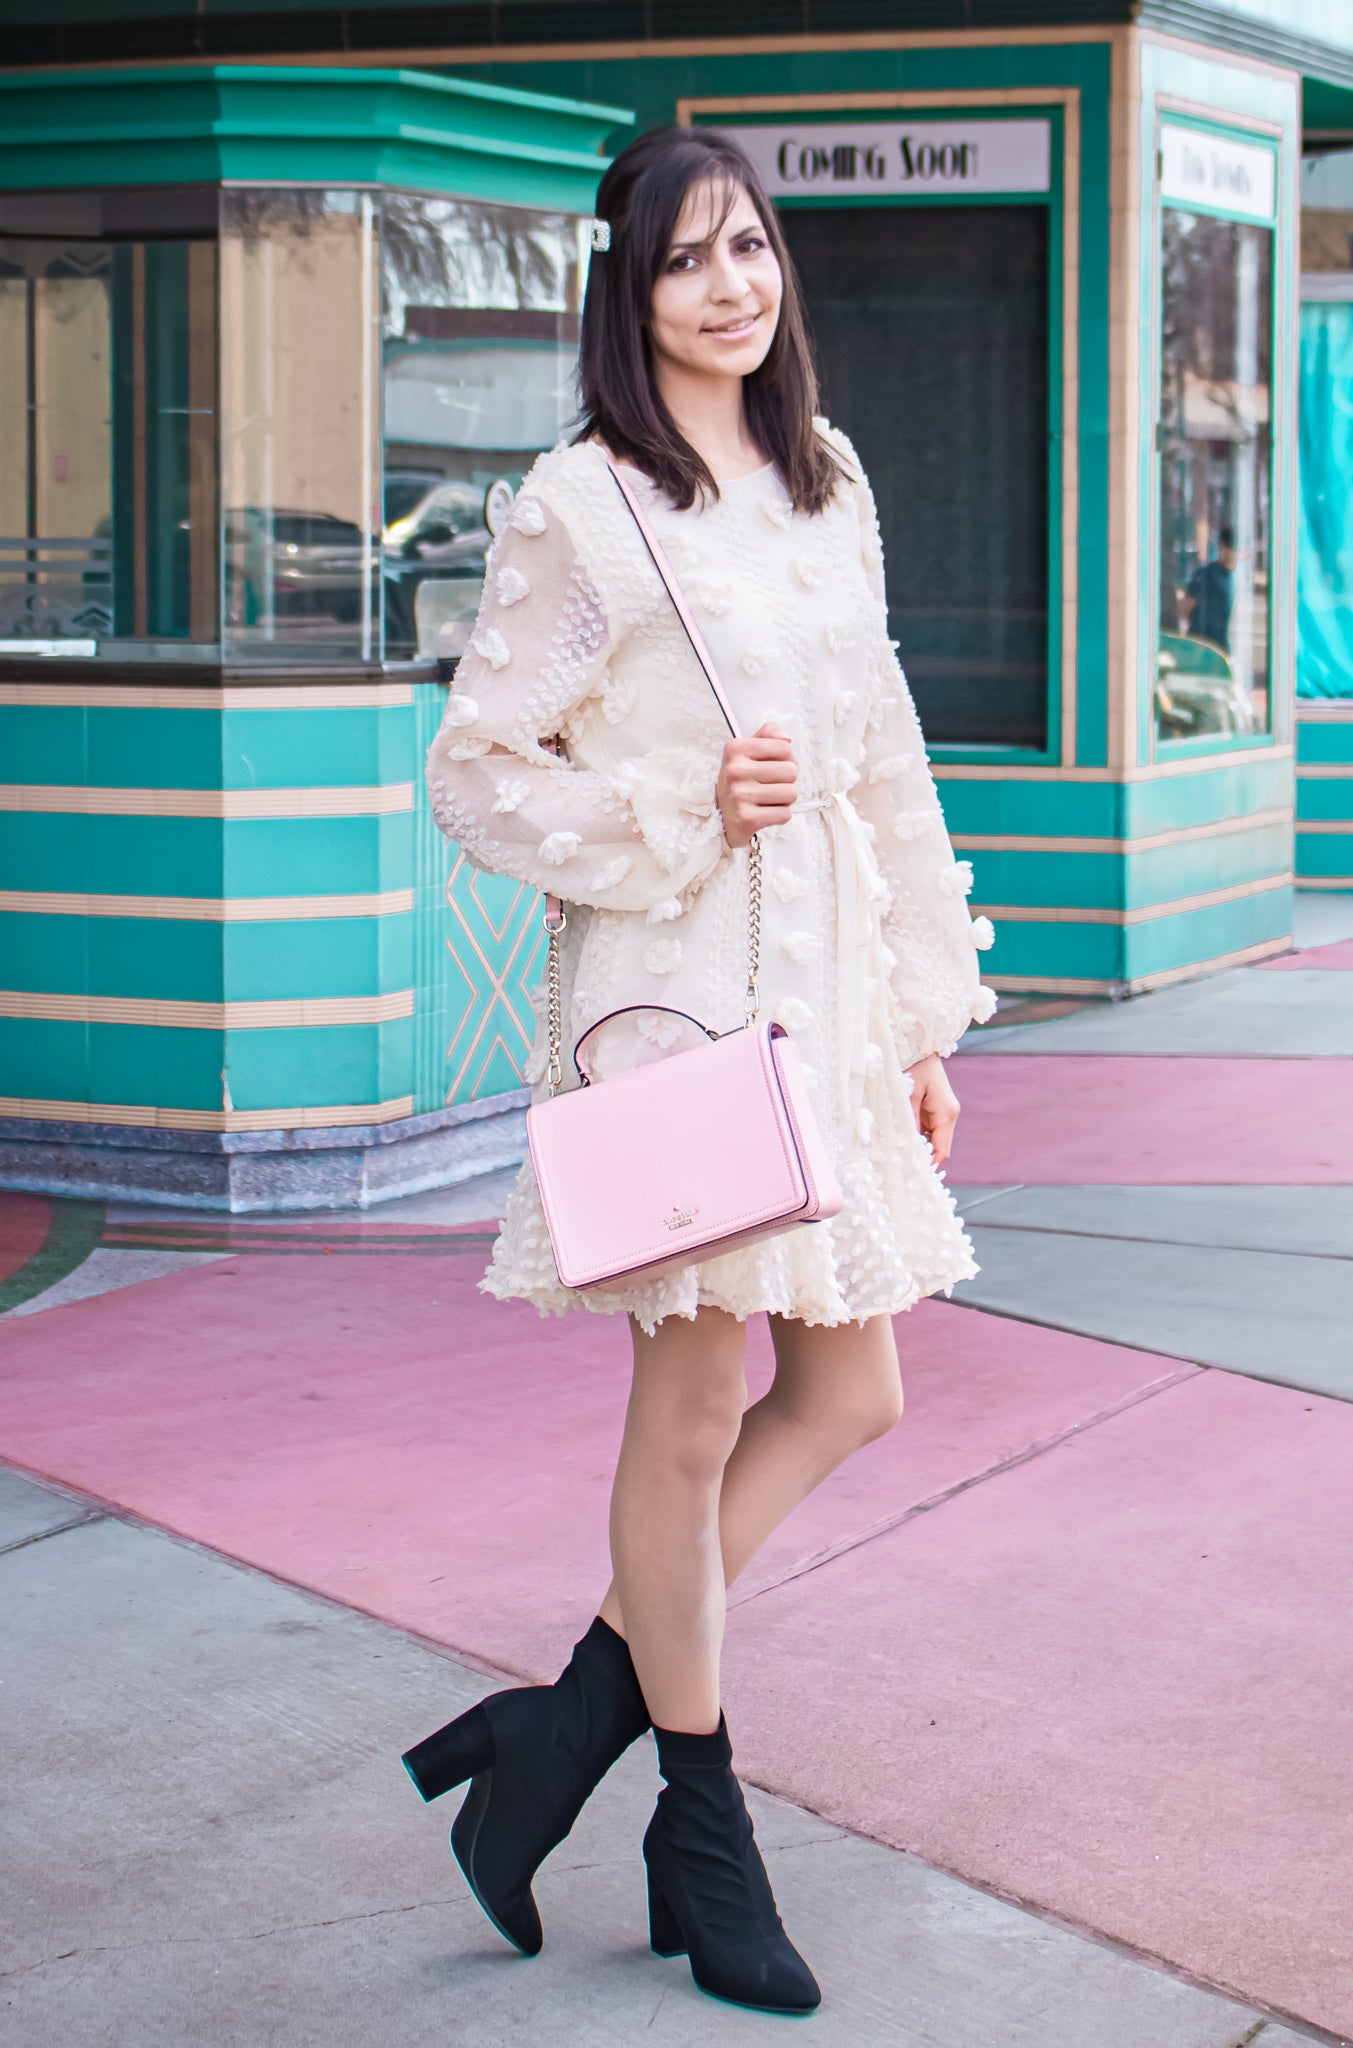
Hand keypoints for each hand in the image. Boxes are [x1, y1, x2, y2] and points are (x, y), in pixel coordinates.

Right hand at [716, 721, 797, 849]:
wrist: (720, 817)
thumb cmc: (740, 781)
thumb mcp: (747, 752)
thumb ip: (768, 736)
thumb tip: (787, 738)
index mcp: (735, 748)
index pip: (784, 747)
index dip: (786, 759)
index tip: (772, 767)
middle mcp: (735, 770)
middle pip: (791, 770)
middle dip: (786, 781)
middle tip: (768, 786)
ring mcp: (739, 795)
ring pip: (791, 793)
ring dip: (784, 799)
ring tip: (766, 799)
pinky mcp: (746, 818)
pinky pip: (785, 814)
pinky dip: (779, 815)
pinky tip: (763, 813)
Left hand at [907, 1053, 959, 1167]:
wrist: (918, 1045)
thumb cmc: (914, 1065)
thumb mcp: (908, 1094)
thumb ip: (909, 1121)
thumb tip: (908, 1146)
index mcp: (946, 1113)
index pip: (941, 1151)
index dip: (929, 1166)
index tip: (911, 1176)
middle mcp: (949, 1116)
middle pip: (939, 1148)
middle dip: (922, 1158)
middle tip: (899, 1169)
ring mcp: (943, 1113)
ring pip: (932, 1141)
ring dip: (918, 1148)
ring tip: (897, 1156)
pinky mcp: (935, 1110)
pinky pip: (927, 1131)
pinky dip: (917, 1137)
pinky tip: (900, 1140)